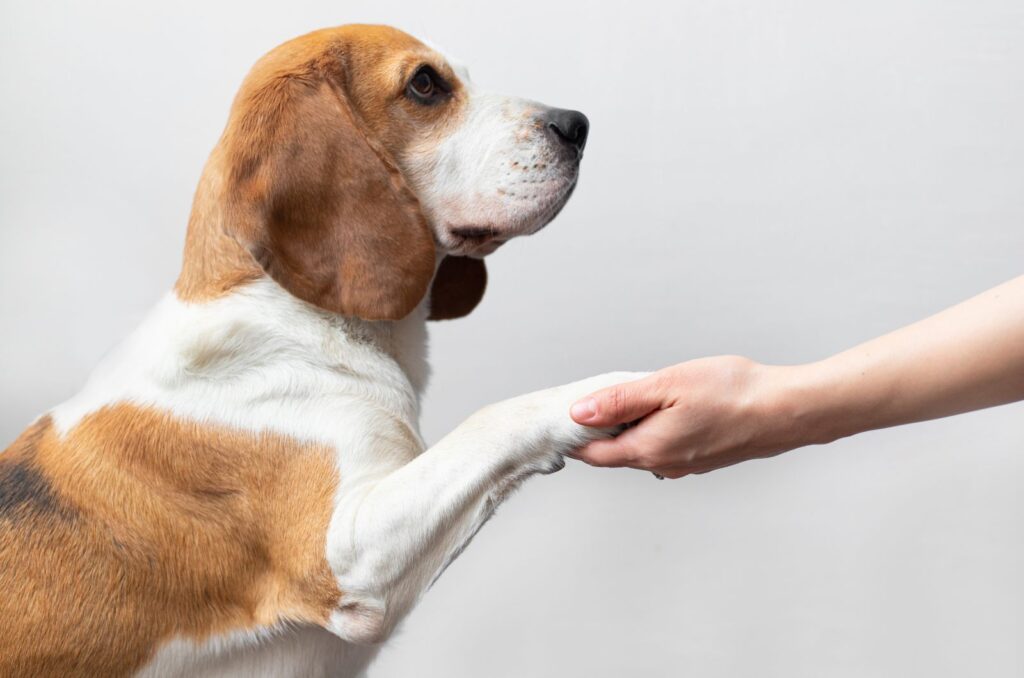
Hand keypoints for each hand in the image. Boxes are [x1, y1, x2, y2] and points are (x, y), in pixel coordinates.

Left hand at [568, 357, 812, 478]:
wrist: (787, 411)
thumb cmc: (732, 394)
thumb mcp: (666, 386)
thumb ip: (619, 401)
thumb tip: (579, 413)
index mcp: (647, 449)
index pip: (592, 453)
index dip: (575, 434)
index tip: (568, 412)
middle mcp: (662, 465)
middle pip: (614, 452)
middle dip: (602, 427)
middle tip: (604, 394)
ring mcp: (684, 465)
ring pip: (641, 448)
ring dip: (631, 426)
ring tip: (642, 394)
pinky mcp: (702, 459)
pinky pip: (665, 446)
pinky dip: (655, 428)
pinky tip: (670, 406)